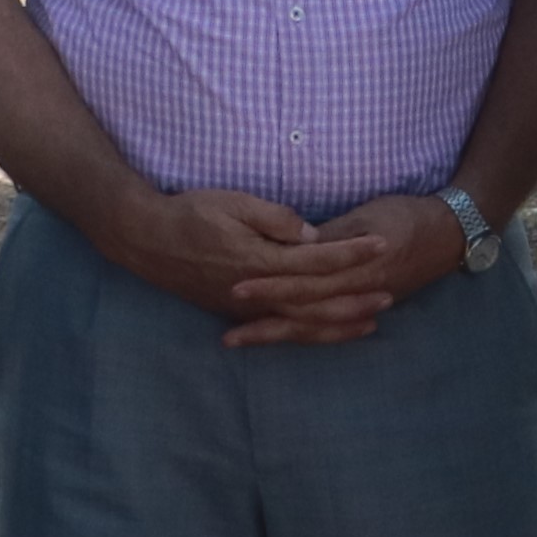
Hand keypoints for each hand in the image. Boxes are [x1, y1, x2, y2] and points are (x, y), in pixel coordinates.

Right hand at [94, 183, 396, 333]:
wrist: (144, 239)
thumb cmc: (189, 213)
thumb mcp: (233, 203)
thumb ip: (275, 218)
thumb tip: (311, 234)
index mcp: (259, 259)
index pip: (318, 259)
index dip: (352, 252)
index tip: (383, 243)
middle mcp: (255, 290)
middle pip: (316, 300)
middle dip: (355, 298)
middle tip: (392, 293)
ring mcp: (245, 306)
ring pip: (300, 322)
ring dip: (337, 324)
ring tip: (372, 321)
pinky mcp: (234, 312)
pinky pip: (279, 329)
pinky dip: (307, 333)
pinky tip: (327, 332)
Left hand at [224, 191, 462, 348]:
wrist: (450, 233)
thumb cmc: (406, 215)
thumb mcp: (367, 215)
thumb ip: (330, 235)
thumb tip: (294, 245)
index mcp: (356, 268)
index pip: (305, 282)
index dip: (270, 286)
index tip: (236, 287)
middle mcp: (358, 293)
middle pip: (305, 314)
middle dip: (266, 324)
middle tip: (229, 335)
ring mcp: (364, 304)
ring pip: (315, 327)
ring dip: (278, 335)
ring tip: (242, 340)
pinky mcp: (367, 306)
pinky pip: (331, 328)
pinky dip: (305, 336)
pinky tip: (283, 338)